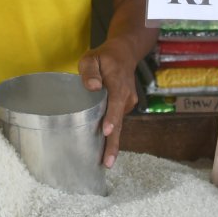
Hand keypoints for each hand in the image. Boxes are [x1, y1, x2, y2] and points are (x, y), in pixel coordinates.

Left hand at [78, 37, 139, 168]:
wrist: (125, 53)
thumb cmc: (104, 57)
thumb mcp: (91, 57)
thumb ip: (89, 71)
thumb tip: (92, 87)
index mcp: (117, 83)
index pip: (115, 102)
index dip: (111, 118)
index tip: (107, 131)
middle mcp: (126, 96)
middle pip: (119, 122)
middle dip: (113, 143)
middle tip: (107, 163)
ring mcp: (128, 103)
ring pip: (119, 124)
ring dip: (111, 142)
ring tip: (104, 161)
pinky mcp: (126, 107)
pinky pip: (118, 121)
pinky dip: (111, 133)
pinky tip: (103, 147)